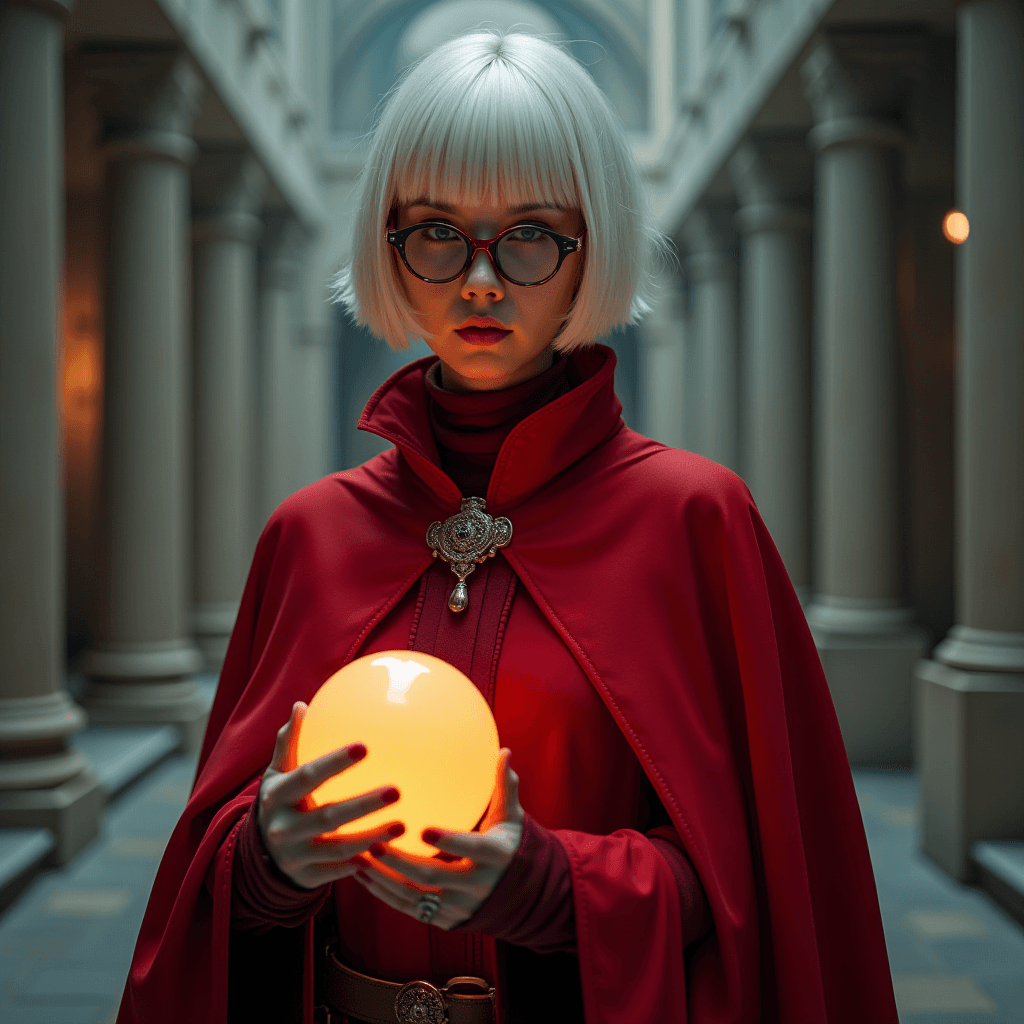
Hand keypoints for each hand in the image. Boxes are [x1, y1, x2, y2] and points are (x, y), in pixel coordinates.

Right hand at [256, 701, 404, 889]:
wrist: (259, 853)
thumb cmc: (281, 799)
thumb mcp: (277, 773)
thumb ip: (289, 742)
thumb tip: (301, 705)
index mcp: (277, 796)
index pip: (308, 776)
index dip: (335, 762)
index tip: (365, 746)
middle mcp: (283, 827)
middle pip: (328, 816)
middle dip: (363, 805)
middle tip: (397, 790)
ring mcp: (295, 855)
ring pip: (339, 848)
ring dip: (373, 837)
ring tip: (404, 826)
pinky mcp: (308, 877)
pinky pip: (340, 871)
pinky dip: (365, 864)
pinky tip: (391, 855)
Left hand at [353, 748, 523, 928]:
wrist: (520, 898)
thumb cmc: (510, 846)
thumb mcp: (512, 819)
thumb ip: (504, 788)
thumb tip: (504, 751)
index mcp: (495, 856)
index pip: (472, 848)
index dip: (449, 841)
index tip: (424, 830)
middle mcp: (476, 885)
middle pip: (433, 875)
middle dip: (401, 862)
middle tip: (375, 843)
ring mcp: (457, 906)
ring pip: (415, 896)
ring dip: (384, 878)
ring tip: (359, 858)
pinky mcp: (443, 920)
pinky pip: (408, 908)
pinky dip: (383, 892)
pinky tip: (361, 874)